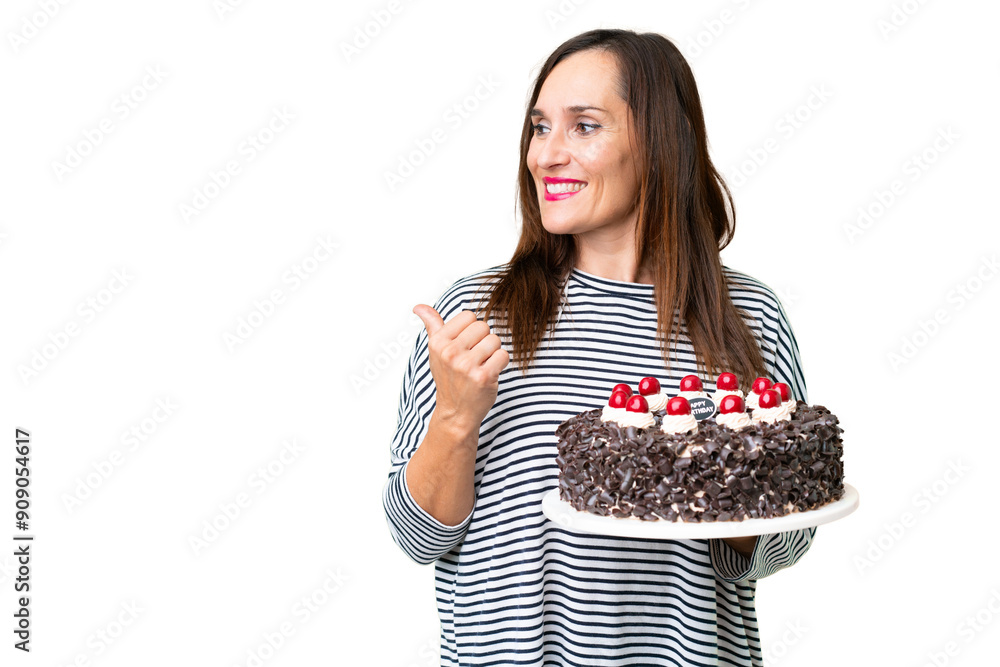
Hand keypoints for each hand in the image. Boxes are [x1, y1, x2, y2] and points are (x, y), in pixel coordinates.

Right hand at [412, 304, 509, 435]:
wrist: (455, 412)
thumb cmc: (448, 378)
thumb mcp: (436, 351)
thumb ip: (432, 326)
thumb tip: (419, 307)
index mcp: (438, 342)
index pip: (469, 316)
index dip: (471, 330)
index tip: (465, 346)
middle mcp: (450, 352)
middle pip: (483, 326)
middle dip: (483, 340)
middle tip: (475, 358)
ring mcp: (466, 365)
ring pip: (495, 340)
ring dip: (493, 352)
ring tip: (481, 365)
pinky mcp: (483, 377)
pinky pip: (503, 355)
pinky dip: (501, 364)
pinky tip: (489, 373)